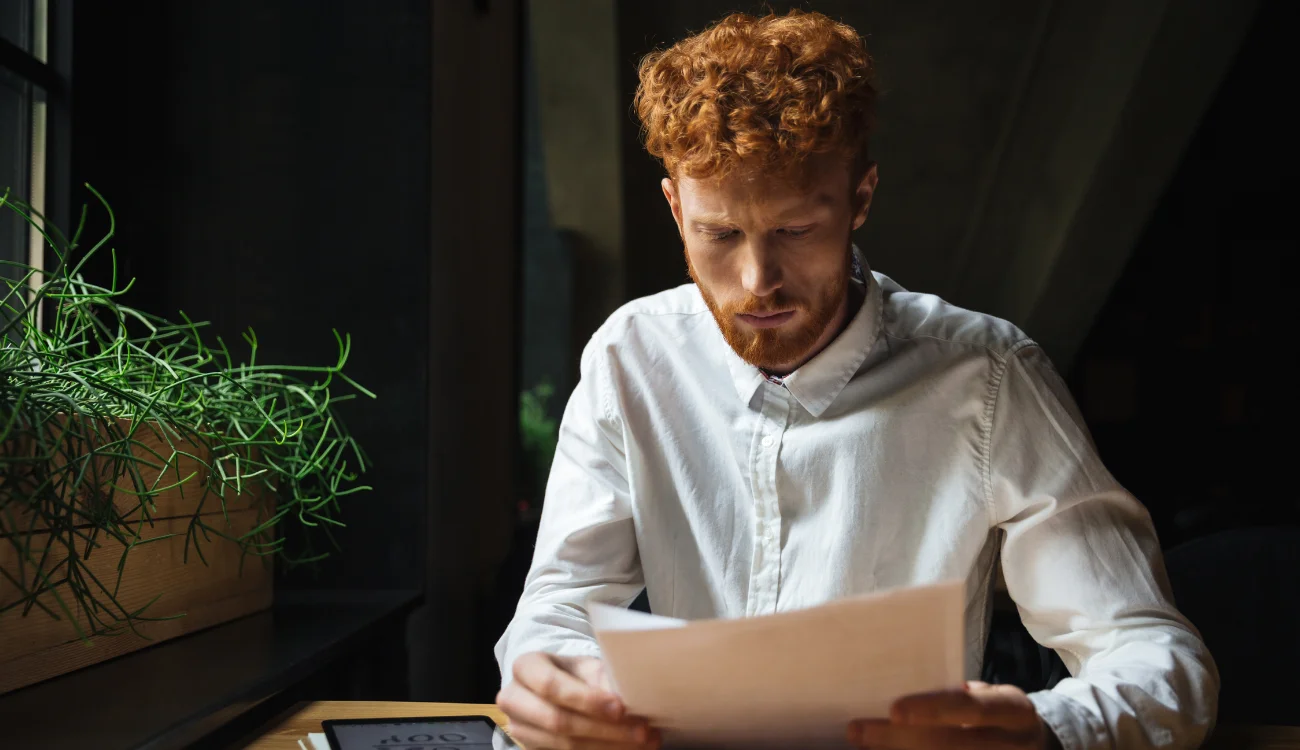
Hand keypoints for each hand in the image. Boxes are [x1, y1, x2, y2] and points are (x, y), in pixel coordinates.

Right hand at [496, 652, 659, 749]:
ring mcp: (519, 729)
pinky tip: (627, 749)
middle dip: (603, 729)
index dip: (586, 700)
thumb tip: (630, 698)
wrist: (556, 690)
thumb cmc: (574, 675)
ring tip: (642, 742)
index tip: (620, 707)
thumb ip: (603, 679)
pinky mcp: (531, 749)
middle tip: (641, 731)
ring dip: (608, 746)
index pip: (551, 685)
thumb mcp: (586, 667)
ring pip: (564, 745)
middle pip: (557, 721)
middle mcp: (513, 699)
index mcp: (525, 667)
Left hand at [847, 681, 1060, 749]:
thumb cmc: (996, 714)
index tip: (894, 710)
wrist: (1037, 746)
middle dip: (900, 739)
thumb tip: (897, 693)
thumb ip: (954, 697)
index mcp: (1012, 709)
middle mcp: (1012, 742)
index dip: (933, 708)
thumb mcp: (988, 697)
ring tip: (865, 744)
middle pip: (952, 744)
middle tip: (859, 730)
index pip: (970, 707)